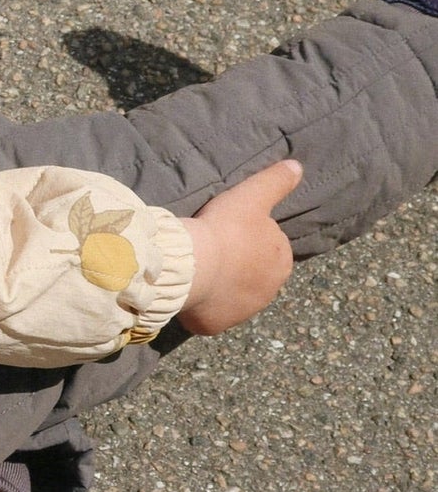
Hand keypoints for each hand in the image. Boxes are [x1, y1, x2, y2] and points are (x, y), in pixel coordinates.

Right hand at [177, 158, 303, 336]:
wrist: (195, 264)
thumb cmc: (226, 228)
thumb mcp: (253, 196)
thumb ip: (276, 181)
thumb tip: (298, 166)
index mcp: (282, 261)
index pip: (271, 250)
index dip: (250, 240)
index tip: (230, 233)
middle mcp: (269, 291)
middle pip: (253, 275)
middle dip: (238, 266)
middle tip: (214, 251)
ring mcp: (243, 312)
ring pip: (233, 296)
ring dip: (221, 285)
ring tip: (201, 270)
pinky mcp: (218, 325)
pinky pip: (212, 314)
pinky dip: (205, 306)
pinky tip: (192, 291)